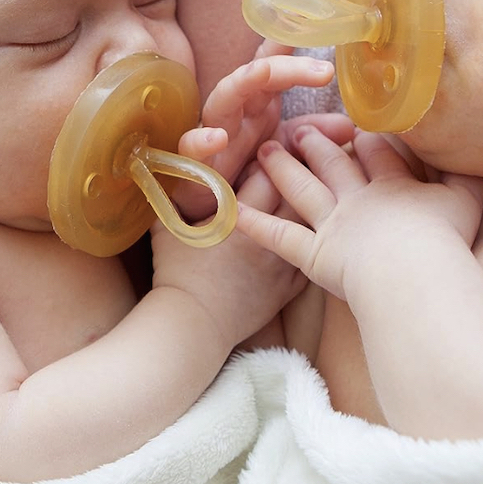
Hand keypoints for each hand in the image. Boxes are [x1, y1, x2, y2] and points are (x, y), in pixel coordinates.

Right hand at [151, 166, 306, 349]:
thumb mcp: (168, 228)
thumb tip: (166, 173)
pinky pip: (313, 259)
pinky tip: (316, 235)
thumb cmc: (176, 274)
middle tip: (294, 168)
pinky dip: (316, 245)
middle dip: (297, 178)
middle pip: (296, 195)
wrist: (192, 323)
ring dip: (310, 209)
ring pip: (312, 226)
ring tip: (310, 198)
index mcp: (238, 217)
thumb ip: (172, 198)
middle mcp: (267, 236)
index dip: (267, 163)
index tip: (262, 160)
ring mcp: (281, 263)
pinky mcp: (289, 287)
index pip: (266, 176)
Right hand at [172, 44, 346, 219]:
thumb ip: (312, 138)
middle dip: (284, 66)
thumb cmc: (244, 175)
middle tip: (323, 70)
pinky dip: (202, 142)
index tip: (313, 23)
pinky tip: (218, 138)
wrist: (209, 215)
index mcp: (257, 105)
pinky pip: (192, 148)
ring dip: (241, 83)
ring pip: (222, 99)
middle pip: (254, 77)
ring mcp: (210, 133)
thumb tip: (350, 127)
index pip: (273, 68)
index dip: (289, 45)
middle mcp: (234, 112)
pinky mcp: (192, 164)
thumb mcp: (284, 153)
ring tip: (262, 72)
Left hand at [235, 125, 482, 301]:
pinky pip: (279, 237)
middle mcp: (357, 198)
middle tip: (299, 128)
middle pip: (332, 164)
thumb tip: (479, 154)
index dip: (364, 138)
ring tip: (266, 150)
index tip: (354, 125)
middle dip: (315, 144)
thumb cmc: (445, 238)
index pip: (375, 153)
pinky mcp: (313, 254)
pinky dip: (255, 225)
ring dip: (283, 169)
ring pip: (302, 190)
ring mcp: (332, 225)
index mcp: (392, 184)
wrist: (414, 272)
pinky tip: (233, 210)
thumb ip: (468, 175)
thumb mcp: (468, 200)